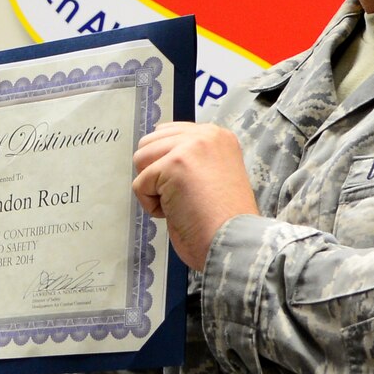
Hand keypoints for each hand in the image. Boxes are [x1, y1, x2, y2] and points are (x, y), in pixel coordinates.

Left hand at [130, 122, 259, 269]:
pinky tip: (176, 212)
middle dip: (155, 174)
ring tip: (179, 202)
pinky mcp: (174, 165)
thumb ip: (190, 158)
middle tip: (182, 196)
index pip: (167, 132)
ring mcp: (190, 148)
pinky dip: (151, 205)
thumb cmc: (222, 219)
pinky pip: (140, 184)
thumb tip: (154, 155)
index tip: (185, 186)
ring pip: (141, 159)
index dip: (164, 163)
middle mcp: (205, 135)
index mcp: (217, 136)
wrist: (233, 241)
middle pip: (149, 144)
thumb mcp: (212, 173)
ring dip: (152, 188)